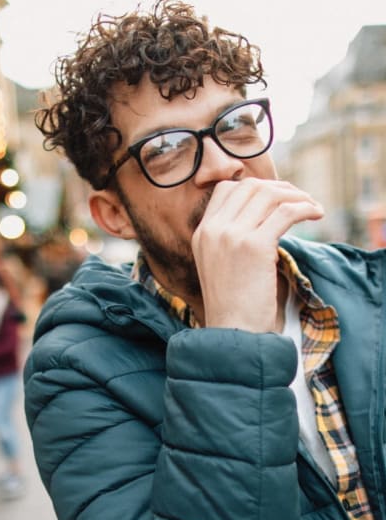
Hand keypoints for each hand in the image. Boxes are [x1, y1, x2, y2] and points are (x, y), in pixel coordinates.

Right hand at [191, 178, 323, 331]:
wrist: (233, 332)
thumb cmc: (235, 305)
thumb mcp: (221, 265)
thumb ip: (232, 238)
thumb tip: (266, 215)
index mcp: (202, 233)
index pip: (226, 189)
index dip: (255, 187)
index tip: (276, 198)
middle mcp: (213, 230)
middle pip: (250, 187)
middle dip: (280, 188)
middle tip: (300, 199)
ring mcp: (231, 236)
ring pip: (269, 195)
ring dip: (297, 196)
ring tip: (312, 207)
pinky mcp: (254, 246)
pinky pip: (286, 212)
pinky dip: (306, 208)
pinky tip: (317, 215)